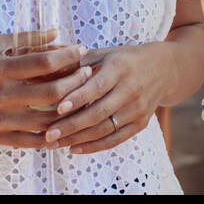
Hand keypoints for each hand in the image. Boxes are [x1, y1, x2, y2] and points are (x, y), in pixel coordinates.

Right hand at [0, 33, 92, 147]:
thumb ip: (26, 39)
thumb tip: (57, 32)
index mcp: (1, 69)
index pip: (45, 63)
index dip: (69, 56)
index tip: (82, 51)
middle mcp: (1, 95)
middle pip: (52, 93)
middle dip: (77, 82)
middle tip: (88, 74)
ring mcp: (0, 119)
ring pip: (48, 119)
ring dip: (70, 109)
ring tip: (84, 98)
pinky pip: (34, 141)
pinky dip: (53, 134)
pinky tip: (65, 124)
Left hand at [43, 43, 172, 154]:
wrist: (163, 69)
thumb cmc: (123, 60)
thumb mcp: (103, 54)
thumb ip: (75, 64)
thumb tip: (41, 73)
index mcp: (120, 68)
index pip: (97, 86)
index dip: (78, 98)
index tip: (57, 108)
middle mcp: (132, 89)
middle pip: (99, 113)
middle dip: (71, 126)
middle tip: (48, 135)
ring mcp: (138, 109)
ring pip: (105, 129)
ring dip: (78, 139)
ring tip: (54, 143)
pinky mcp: (141, 123)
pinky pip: (115, 139)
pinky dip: (94, 146)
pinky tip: (74, 148)